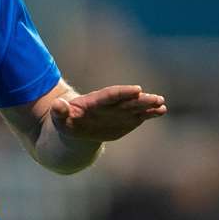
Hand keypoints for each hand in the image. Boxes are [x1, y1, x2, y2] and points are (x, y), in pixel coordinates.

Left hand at [50, 84, 165, 142]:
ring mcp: (120, 111)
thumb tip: (57, 105)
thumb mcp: (59, 119)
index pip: (110, 95)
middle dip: (141, 99)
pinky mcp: (127, 119)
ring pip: (136, 106)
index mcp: (94, 102)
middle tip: (156, 98)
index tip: (136, 89)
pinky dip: (150, 113)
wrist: (76, 129)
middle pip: (127, 100)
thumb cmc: (66, 122)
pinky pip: (140, 115)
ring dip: (148, 105)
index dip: (122, 93)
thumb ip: (60, 112)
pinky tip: (162, 110)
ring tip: (161, 104)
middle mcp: (110, 104)